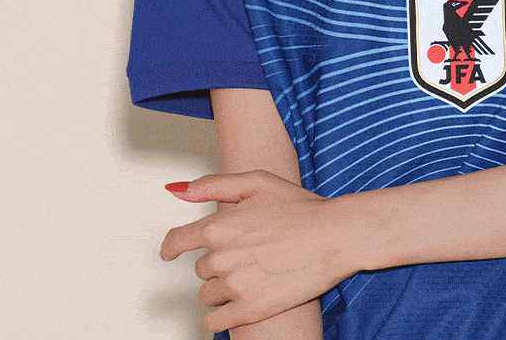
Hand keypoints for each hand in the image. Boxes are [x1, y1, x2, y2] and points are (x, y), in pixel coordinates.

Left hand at [160, 171, 352, 333]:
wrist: (337, 236)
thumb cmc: (301, 207)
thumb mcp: (256, 182)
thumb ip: (211, 185)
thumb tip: (174, 190)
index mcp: (218, 225)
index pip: (176, 242)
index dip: (170, 248)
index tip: (169, 253)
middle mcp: (221, 257)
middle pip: (200, 270)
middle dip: (218, 263)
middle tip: (249, 254)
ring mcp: (235, 285)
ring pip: (207, 295)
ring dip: (222, 289)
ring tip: (253, 275)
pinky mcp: (250, 309)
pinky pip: (215, 323)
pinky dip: (221, 317)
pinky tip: (240, 304)